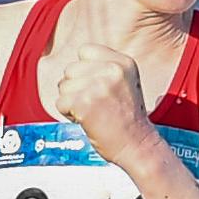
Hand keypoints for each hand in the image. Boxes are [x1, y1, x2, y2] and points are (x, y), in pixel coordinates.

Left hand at [51, 42, 153, 168]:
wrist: (138, 147)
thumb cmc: (128, 120)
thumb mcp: (124, 84)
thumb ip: (103, 69)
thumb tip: (72, 66)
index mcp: (123, 62)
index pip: (85, 51)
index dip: (84, 71)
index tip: (99, 89)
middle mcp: (112, 70)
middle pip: (70, 69)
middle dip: (76, 88)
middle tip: (96, 105)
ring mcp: (98, 86)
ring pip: (63, 86)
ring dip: (72, 102)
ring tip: (93, 113)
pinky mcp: (84, 103)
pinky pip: (60, 103)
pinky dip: (68, 115)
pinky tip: (87, 121)